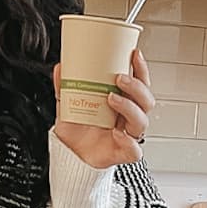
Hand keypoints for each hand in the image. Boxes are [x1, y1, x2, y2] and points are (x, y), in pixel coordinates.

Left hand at [52, 49, 153, 168]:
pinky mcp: (122, 153)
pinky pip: (134, 150)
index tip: (134, 54)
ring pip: (141, 122)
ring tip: (111, 98)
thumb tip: (60, 68)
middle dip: (136, 87)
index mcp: (122, 102)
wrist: (69, 152)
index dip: (141, 69)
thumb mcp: (69, 102)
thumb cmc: (77, 127)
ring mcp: (127, 135)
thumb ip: (64, 86)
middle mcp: (128, 118)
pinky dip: (128, 142)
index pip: (139, 83)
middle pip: (146, 101)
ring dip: (130, 107)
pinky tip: (117, 134)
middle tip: (119, 78)